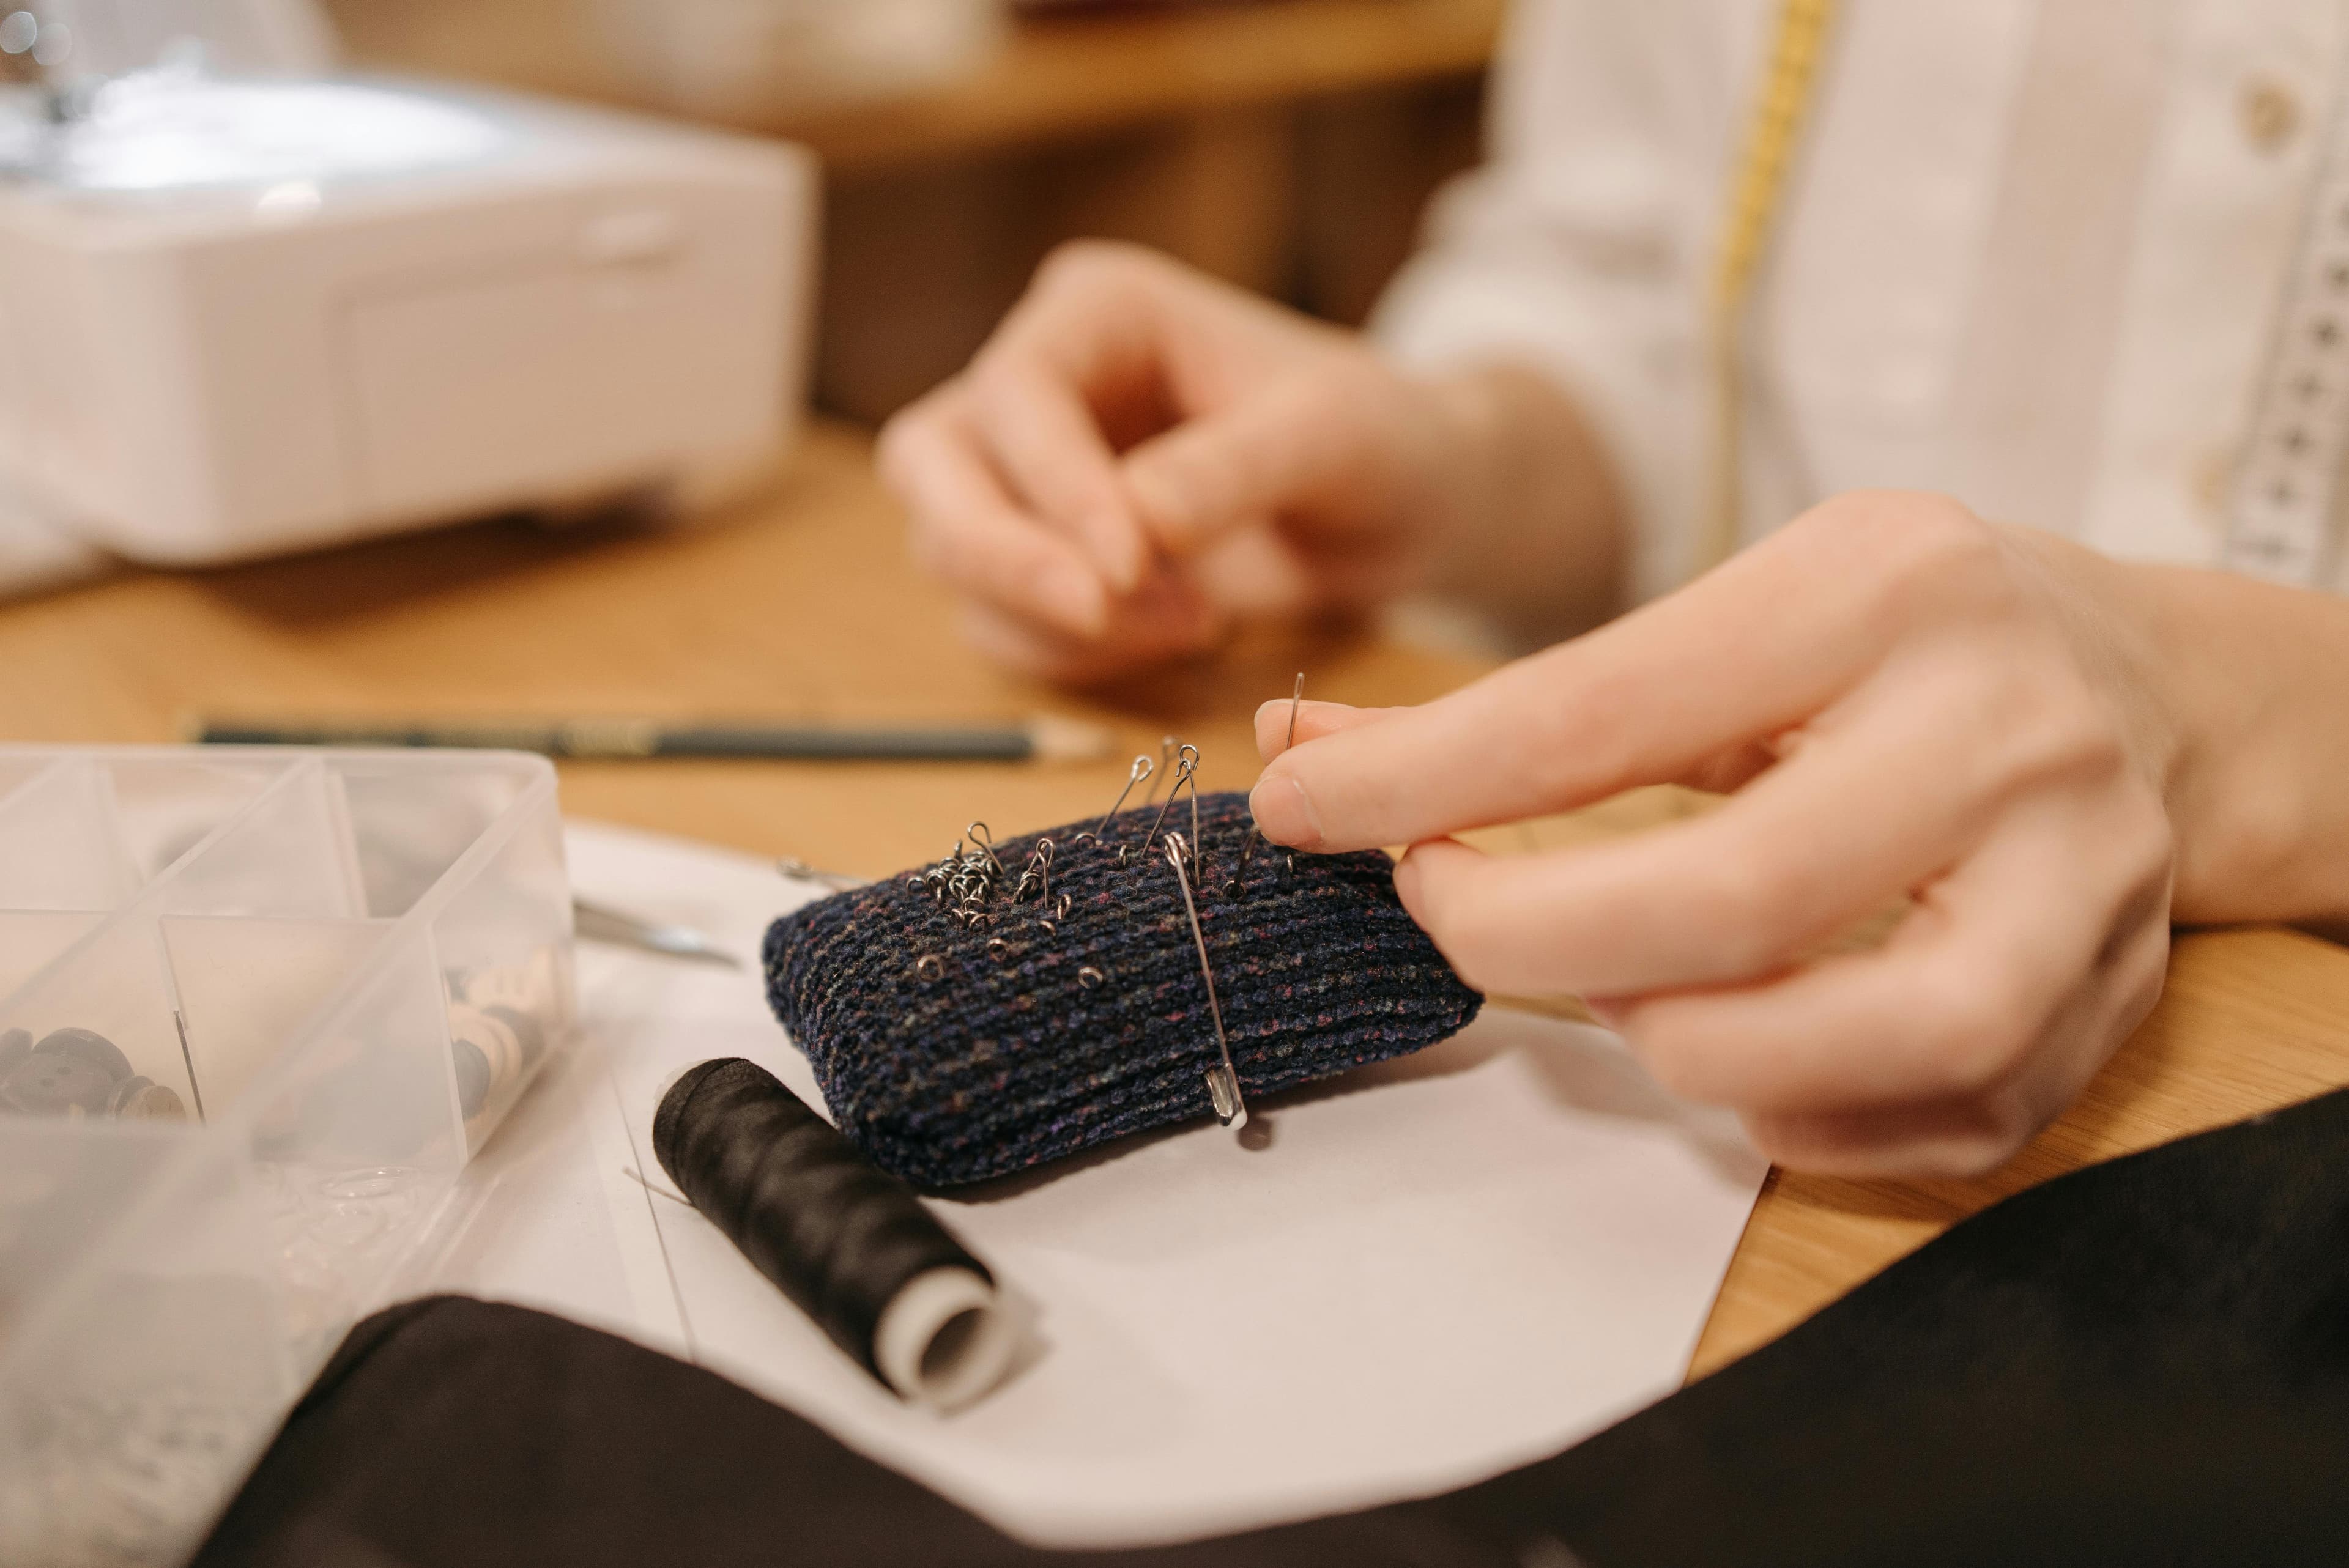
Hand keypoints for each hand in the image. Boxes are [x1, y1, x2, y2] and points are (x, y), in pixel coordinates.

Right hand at [877, 242, 1486, 683]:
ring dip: (1051, 616)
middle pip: (934, 464)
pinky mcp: (1038, 559)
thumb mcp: (1333, 437)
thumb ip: (1231, 471)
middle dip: (1000, 553)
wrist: (1405, 507)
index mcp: (1099, 310)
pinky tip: (1178, 637)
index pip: (1019, 390)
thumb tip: (1135, 527)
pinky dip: (1069, 655)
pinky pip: (998, 622)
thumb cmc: (1376, 440)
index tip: (1130, 567)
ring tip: (1197, 622)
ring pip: (950, 552)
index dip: (1056, 485)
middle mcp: (1040, 381)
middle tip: (1096, 614)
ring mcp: (1025, 474)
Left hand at [1248, 493, 2185, 1175]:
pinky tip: (1746, 1055)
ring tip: (1623, 993)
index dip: (1419, 788)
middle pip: (1732, 898)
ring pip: (1872, 1035)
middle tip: (1450, 919)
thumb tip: (1301, 759)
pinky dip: (1799, 1113)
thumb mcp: (1724, 618)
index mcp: (1879, 587)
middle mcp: (2003, 723)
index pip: (1599, 713)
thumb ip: (1510, 709)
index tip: (1301, 815)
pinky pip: (1935, 1117)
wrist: (2151, 686)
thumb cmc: (1890, 649)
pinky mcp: (2118, 997)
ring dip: (1688, 1045)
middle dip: (1532, 939)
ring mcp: (2086, 872)